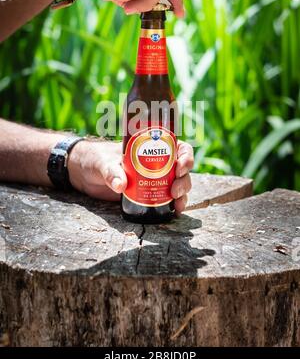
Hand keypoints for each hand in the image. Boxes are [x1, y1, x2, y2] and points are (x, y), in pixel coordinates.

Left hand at [68, 139, 192, 211]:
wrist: (83, 174)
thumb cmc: (94, 159)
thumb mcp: (102, 162)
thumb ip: (110, 172)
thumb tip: (120, 186)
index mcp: (149, 147)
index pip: (176, 146)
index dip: (185, 156)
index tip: (180, 167)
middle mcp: (156, 162)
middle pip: (181, 169)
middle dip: (184, 180)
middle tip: (175, 190)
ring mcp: (153, 179)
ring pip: (178, 184)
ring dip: (182, 194)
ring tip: (177, 205)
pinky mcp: (147, 194)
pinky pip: (167, 199)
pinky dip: (174, 205)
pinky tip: (175, 211)